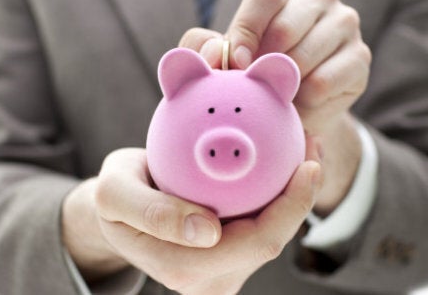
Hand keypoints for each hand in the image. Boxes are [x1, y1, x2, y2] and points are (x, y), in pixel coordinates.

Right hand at [62, 148, 320, 293]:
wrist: (119, 210)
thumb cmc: (117, 197)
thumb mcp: (114, 194)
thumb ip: (151, 212)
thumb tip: (207, 231)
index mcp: (185, 269)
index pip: (255, 243)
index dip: (290, 208)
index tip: (308, 163)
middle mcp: (209, 282)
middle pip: (272, 242)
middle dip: (302, 197)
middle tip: (312, 146)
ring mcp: (221, 274)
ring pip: (272, 236)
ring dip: (294, 196)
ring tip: (305, 148)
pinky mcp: (229, 261)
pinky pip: (262, 228)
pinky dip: (278, 198)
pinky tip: (285, 163)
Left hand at [180, 0, 369, 214]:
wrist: (295, 104)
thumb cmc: (254, 69)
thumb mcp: (224, 55)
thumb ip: (207, 48)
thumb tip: (214, 54)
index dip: (246, 29)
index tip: (236, 63)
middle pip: (285, 28)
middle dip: (262, 65)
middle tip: (255, 85)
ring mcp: (345, 24)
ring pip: (303, 59)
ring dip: (282, 87)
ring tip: (276, 94)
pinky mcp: (360, 59)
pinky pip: (321, 85)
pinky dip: (302, 103)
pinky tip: (297, 104)